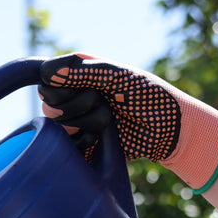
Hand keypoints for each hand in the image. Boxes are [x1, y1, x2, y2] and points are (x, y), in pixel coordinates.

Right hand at [39, 52, 217, 191]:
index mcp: (80, 74)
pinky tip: (104, 138)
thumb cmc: (149, 94)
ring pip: (59, 126)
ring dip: (88, 122)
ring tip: (110, 120)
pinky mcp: (83, 145)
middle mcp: (74, 97)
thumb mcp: (118, 76)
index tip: (85, 86)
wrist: (170, 129)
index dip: (60, 85)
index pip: (47, 78)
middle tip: (104, 101)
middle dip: (79, 103)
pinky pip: (68, 146)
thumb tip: (47, 72)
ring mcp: (77, 122)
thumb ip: (83, 70)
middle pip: (50, 104)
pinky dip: (86, 141)